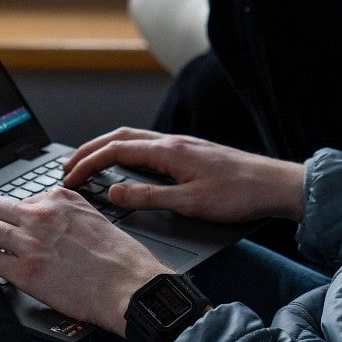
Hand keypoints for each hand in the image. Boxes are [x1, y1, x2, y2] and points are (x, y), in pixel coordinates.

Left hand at [0, 189, 166, 336]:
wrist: (130, 287)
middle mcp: (42, 215)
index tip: (12, 225)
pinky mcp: (25, 272)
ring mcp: (31, 242)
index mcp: (60, 199)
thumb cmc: (121, 259)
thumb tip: (49, 223)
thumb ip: (67, 214)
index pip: (20, 199)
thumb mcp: (94, 218)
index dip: (14, 215)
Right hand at [62, 128, 305, 223]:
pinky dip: (125, 151)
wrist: (274, 185)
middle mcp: (172, 142)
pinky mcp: (190, 152)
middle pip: (119, 137)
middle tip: (66, 167)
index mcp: (168, 151)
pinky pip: (147, 145)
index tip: (69, 179)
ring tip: (87, 164)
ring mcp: (182, 145)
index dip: (87, 164)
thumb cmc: (238, 195)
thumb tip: (113, 193)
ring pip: (133, 139)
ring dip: (106, 148)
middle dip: (89, 151)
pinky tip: (125, 165)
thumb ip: (148, 197)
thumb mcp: (189, 203)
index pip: (115, 151)